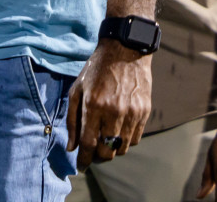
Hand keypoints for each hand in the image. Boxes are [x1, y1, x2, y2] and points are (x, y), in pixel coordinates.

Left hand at [66, 39, 152, 170]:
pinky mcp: (144, 113)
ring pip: (122, 148)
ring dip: (111, 150)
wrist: (124, 51)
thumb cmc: (95, 70)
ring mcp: (132, 113)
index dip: (84, 159)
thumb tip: (72, 146)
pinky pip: (135, 139)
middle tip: (91, 153)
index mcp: (93, 105)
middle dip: (97, 156)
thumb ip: (72, 119)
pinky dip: (124, 142)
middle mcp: (114, 112)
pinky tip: (117, 132)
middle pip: (107, 151)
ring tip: (103, 141)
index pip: (88, 143)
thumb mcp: (77, 90)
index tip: (80, 165)